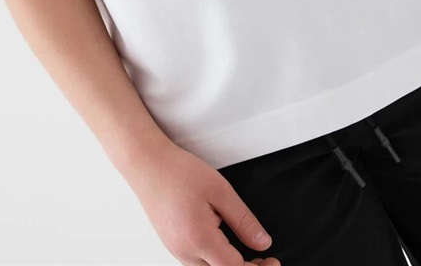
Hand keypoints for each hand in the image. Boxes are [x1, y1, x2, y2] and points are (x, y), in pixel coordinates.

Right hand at [123, 140, 280, 265]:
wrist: (146, 164)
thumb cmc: (179, 172)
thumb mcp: (220, 190)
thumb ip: (243, 220)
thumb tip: (262, 243)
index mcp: (200, 239)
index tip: (273, 261)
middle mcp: (185, 252)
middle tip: (265, 260)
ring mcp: (176, 250)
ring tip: (248, 255)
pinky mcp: (172, 245)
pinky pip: (197, 262)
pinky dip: (214, 260)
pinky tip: (223, 247)